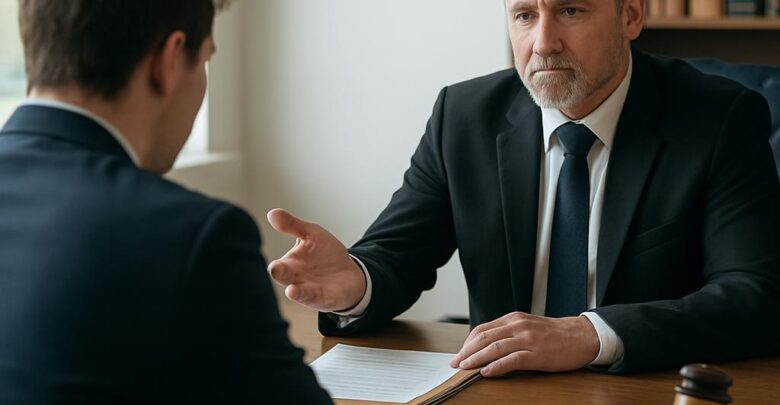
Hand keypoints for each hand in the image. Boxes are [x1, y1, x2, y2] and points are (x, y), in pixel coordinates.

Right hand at [266, 209, 366, 311]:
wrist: (350, 272)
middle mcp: (295, 279)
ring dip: (294, 290)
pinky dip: (306, 295)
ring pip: (296, 291)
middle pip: (283, 278)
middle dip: (280, 274)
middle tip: (276, 269)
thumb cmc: (326, 254)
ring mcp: (307, 289)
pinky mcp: (321, 297)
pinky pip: (311, 297)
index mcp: (290, 264)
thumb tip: (271, 213)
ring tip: (291, 289)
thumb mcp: (311, 234)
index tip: (273, 262)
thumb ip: (292, 225)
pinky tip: (298, 292)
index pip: (277, 266)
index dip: (275, 265)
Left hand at [450, 312, 598, 376]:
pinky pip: (512, 359)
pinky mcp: (538, 354)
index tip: (460, 353)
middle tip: (455, 363)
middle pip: (485, 337)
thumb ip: (509, 333)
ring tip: (465, 367)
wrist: (582, 336)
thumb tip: (486, 346)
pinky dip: (497, 366)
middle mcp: (518, 326)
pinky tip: (486, 372)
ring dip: (476, 358)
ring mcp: (528, 339)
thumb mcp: (528, 327)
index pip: (483, 329)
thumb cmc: (555, 334)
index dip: (468, 342)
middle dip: (466, 351)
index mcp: (514, 319)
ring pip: (495, 347)